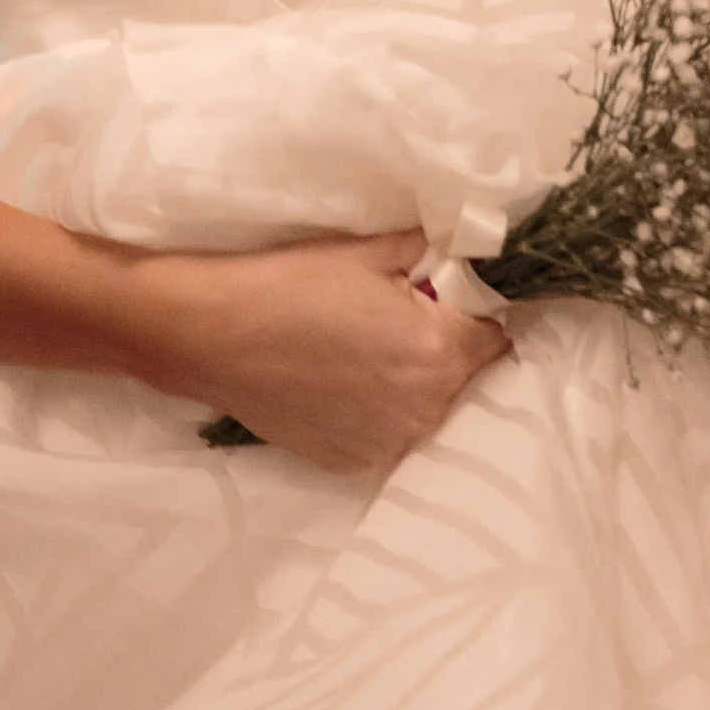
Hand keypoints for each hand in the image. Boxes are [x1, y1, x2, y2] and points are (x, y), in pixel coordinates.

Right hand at [124, 229, 509, 473]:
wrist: (214, 336)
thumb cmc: (293, 284)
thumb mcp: (369, 252)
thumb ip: (428, 251)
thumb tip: (461, 247)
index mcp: (438, 354)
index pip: (496, 337)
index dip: (477, 311)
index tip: (452, 295)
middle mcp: (423, 410)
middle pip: (463, 375)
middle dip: (445, 346)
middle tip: (401, 315)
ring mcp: (385, 443)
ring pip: (426, 406)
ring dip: (412, 380)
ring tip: (366, 347)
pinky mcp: (349, 461)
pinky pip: (386, 430)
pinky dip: (377, 408)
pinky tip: (340, 379)